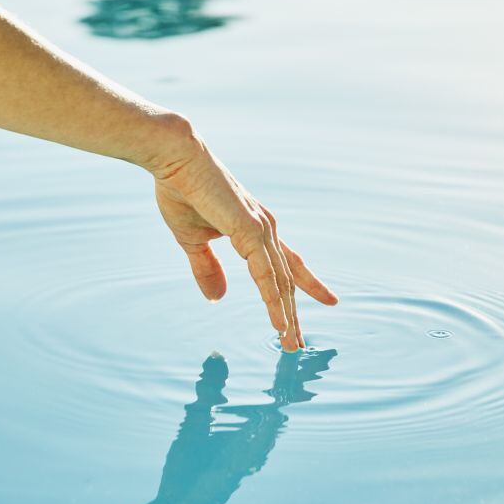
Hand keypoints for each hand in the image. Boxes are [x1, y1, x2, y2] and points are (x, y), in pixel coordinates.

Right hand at [149, 118, 337, 351]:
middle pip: (288, 279)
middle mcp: (265, 229)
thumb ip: (207, 269)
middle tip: (301, 343)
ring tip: (291, 344)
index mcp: (255, 228)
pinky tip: (279, 323)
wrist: (175, 159)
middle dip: (296, 312)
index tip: (328, 302)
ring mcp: (261, 230)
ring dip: (286, 315)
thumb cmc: (182, 191)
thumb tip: (217, 299)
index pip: (287, 264)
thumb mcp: (192, 240)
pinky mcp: (250, 232)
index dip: (307, 284)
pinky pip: (266, 276)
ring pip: (280, 283)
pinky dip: (274, 302)